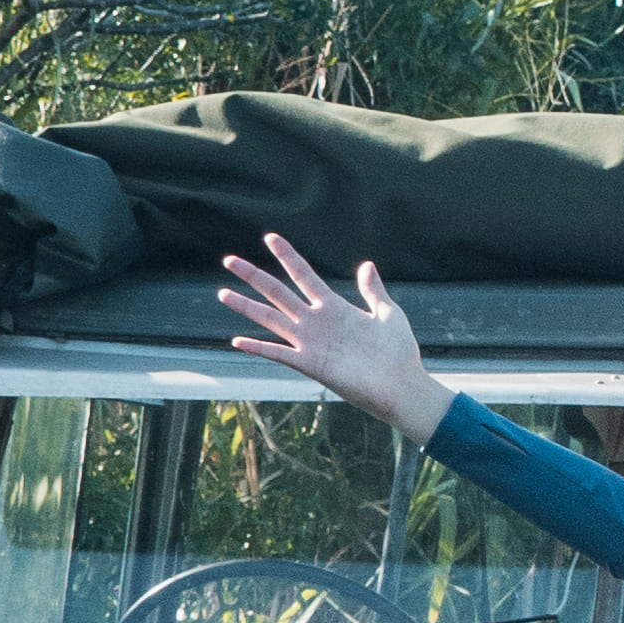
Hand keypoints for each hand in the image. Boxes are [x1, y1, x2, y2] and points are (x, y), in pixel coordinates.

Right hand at [215, 236, 448, 442]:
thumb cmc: (398, 351)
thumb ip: (373, 290)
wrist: (401, 385)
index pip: (304, 275)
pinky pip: (279, 354)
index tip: (270, 237)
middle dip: (253, 276)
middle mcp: (316, 322)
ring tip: (222, 293)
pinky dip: (258, 347)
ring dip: (246, 306)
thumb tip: (366, 264)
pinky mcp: (311, 364)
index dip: (287, 256)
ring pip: (270, 319)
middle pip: (278, 292)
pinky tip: (237, 340)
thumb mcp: (387, 313)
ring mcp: (310, 342)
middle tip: (229, 259)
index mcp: (334, 307)